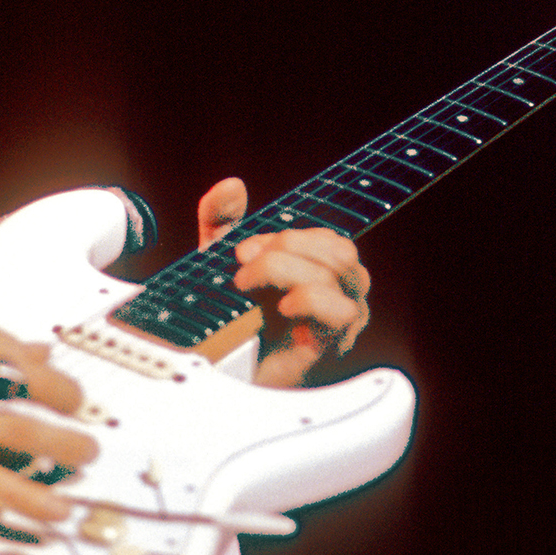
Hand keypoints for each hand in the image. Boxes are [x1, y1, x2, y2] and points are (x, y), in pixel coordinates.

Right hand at [0, 299, 98, 521]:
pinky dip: (26, 496)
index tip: (67, 388)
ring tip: (83, 458)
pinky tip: (51, 506)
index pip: (11, 345)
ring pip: (15, 430)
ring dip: (61, 448)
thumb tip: (34, 349)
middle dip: (66, 404)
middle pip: (23, 381)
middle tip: (83, 420)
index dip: (49, 372)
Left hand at [197, 177, 369, 387]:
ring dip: (285, 268)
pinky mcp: (328, 346)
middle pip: (339, 249)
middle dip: (286, 246)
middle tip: (244, 265)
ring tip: (248, 286)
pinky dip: (309, 298)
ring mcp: (337, 322)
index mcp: (318, 274)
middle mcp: (336, 296)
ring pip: (340, 271)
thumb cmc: (226, 318)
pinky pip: (341, 311)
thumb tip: (232, 186)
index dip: (286, 237)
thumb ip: (220, 218)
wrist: (214, 367)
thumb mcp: (216, 259)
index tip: (243, 250)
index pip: (329, 239)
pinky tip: (281, 308)